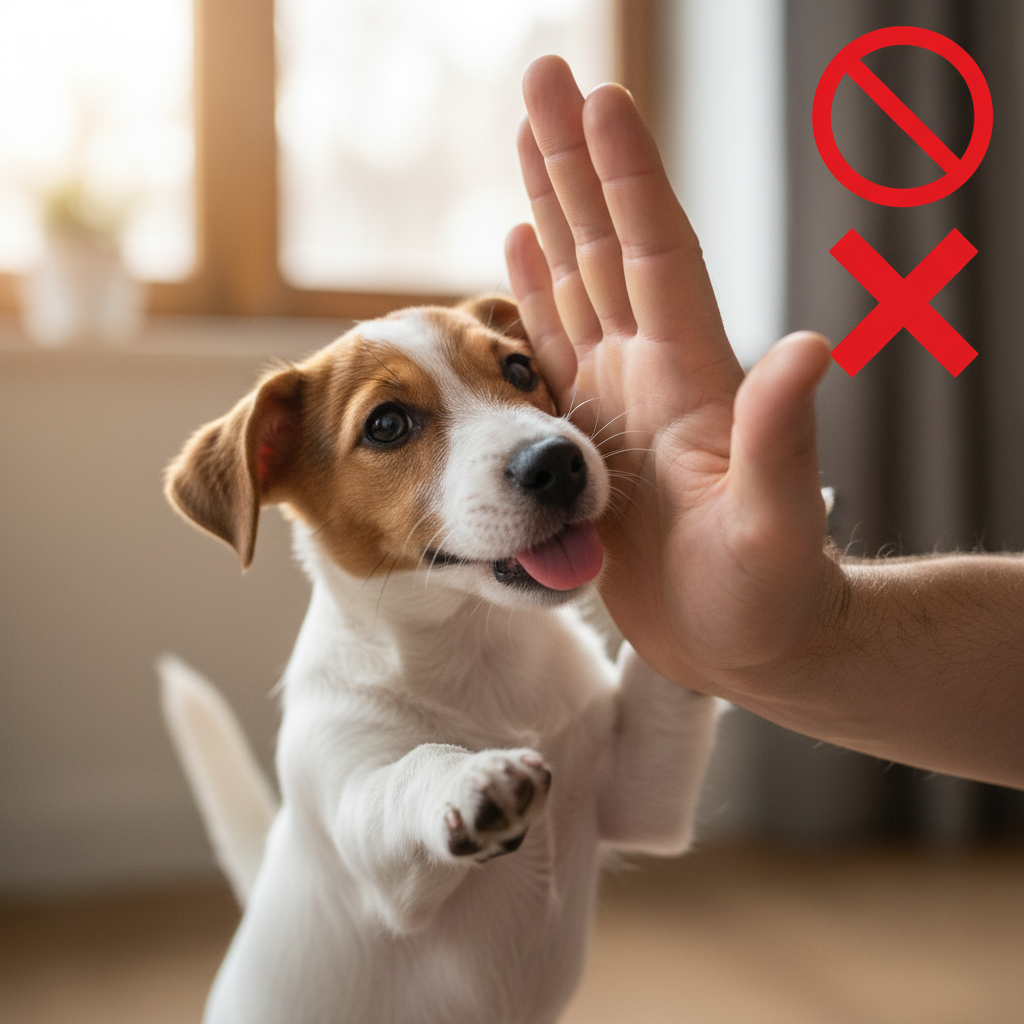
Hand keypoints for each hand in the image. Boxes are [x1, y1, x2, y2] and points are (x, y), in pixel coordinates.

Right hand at [506, 56, 835, 703]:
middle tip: (542, 77)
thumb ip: (783, 444)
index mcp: (689, 380)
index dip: (629, 177)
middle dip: (575, 160)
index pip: (655, 255)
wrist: (747, 643)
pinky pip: (551, 351)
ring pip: (574, 284)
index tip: (599, 95)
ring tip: (524, 139)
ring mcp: (616, 402)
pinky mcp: (583, 439)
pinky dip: (531, 295)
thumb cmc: (768, 598)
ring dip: (550, 208)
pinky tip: (516, 252)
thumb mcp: (775, 529)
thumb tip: (809, 348)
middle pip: (606, 246)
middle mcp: (649, 374)